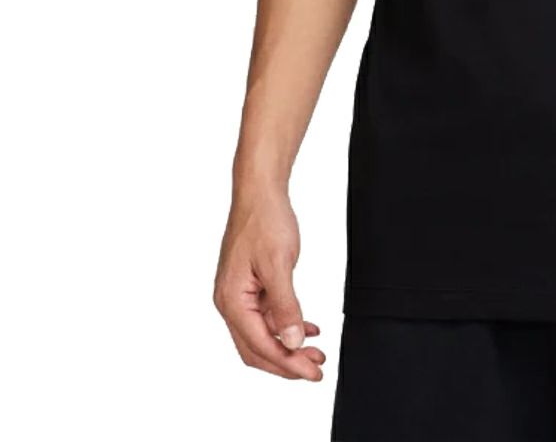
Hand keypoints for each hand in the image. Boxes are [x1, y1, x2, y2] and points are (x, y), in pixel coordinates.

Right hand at [214, 189, 325, 379]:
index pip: (260, 345)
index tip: (312, 372)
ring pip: (263, 333)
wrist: (259, 192)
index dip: (287, 363)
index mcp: (232, 300)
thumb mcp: (279, 264)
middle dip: (287, 362)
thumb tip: (292, 341)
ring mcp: (239, 294)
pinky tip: (308, 329)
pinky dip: (286, 325)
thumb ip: (285, 306)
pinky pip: (266, 315)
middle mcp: (230, 302)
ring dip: (288, 345)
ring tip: (316, 352)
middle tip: (316, 369)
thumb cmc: (264, 221)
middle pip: (257, 347)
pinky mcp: (250, 285)